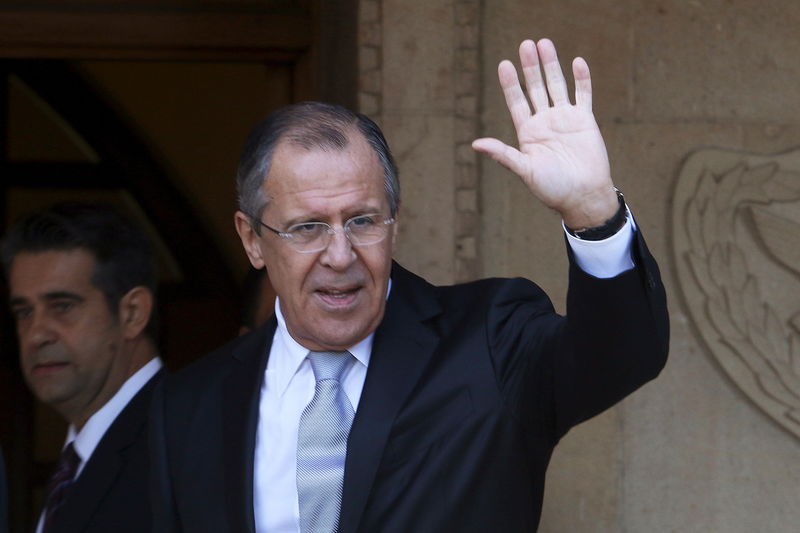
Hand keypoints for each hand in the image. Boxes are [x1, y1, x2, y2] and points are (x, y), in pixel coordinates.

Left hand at [472, 38, 617, 228]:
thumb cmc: (552, 189)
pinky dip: (581, 79)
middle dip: (530, 67)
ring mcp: (565, 119)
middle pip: (535, 87)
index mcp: (527, 132)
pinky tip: (577, 62)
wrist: (583, 196)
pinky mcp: (584, 120)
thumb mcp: (525, 170)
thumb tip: (475, 144)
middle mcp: (544, 122)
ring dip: (551, 65)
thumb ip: (503, 154)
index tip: (504, 64)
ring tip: (544, 43)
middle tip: (525, 44)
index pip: (517, 101)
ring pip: (557, 85)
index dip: (511, 83)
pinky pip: (583, 95)